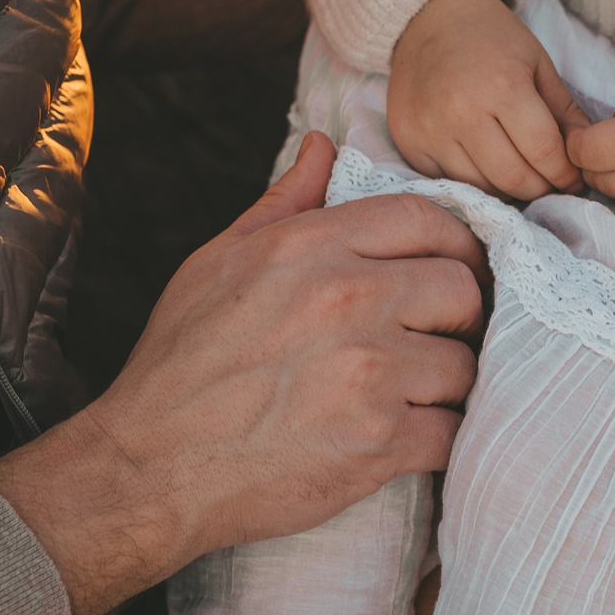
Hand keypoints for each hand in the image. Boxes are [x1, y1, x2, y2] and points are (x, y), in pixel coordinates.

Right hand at [0, 133, 483, 614]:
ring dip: (445, 385)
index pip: (425, 219)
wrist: (149, 468)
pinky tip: (405, 440)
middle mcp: (348, 299)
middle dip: (458, 316)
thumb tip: (321, 146)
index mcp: (309, 247)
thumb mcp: (215, 263)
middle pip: (462, 290)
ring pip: (464, 366)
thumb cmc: (178, 365)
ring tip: (412, 395)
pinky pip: (451, 432)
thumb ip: (282, 204)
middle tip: (435, 337)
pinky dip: (436, 440)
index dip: (452, 244)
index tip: (450, 269)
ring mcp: (370, 373)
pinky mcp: (380, 443)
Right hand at [388, 0, 588, 200]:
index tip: (573, 178)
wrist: (428, 17)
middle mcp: (462, 113)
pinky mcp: (407, 141)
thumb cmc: (490, 36)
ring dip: (507, 189)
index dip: (565, 173)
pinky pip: (449, 180)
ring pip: (481, 187)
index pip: (544, 152)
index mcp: (502, 86)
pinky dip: (473, 180)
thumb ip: (564, 111)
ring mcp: (430, 130)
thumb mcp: (537, 62)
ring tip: (520, 173)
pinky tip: (484, 164)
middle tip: (550, 182)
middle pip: (513, 178)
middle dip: (540, 188)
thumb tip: (585, 155)